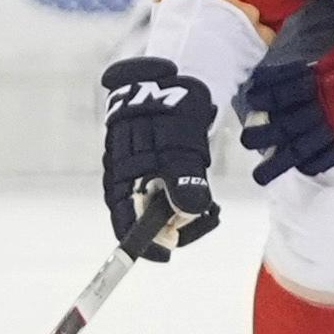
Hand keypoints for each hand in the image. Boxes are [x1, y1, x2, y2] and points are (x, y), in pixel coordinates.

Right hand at [102, 56, 219, 260]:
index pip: (126, 224)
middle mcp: (125, 179)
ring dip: (183, 212)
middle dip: (174, 227)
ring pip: (159, 208)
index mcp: (123, 178)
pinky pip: (167, 193)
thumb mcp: (182, 147)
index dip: (145, 244)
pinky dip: (185, 198)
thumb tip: (189, 211)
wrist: (172, 78)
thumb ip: (183, 180)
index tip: (167, 255)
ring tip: (210, 206)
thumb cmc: (172, 112)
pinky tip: (205, 194)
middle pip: (144, 220)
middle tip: (206, 218)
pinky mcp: (155, 167)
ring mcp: (139, 173)